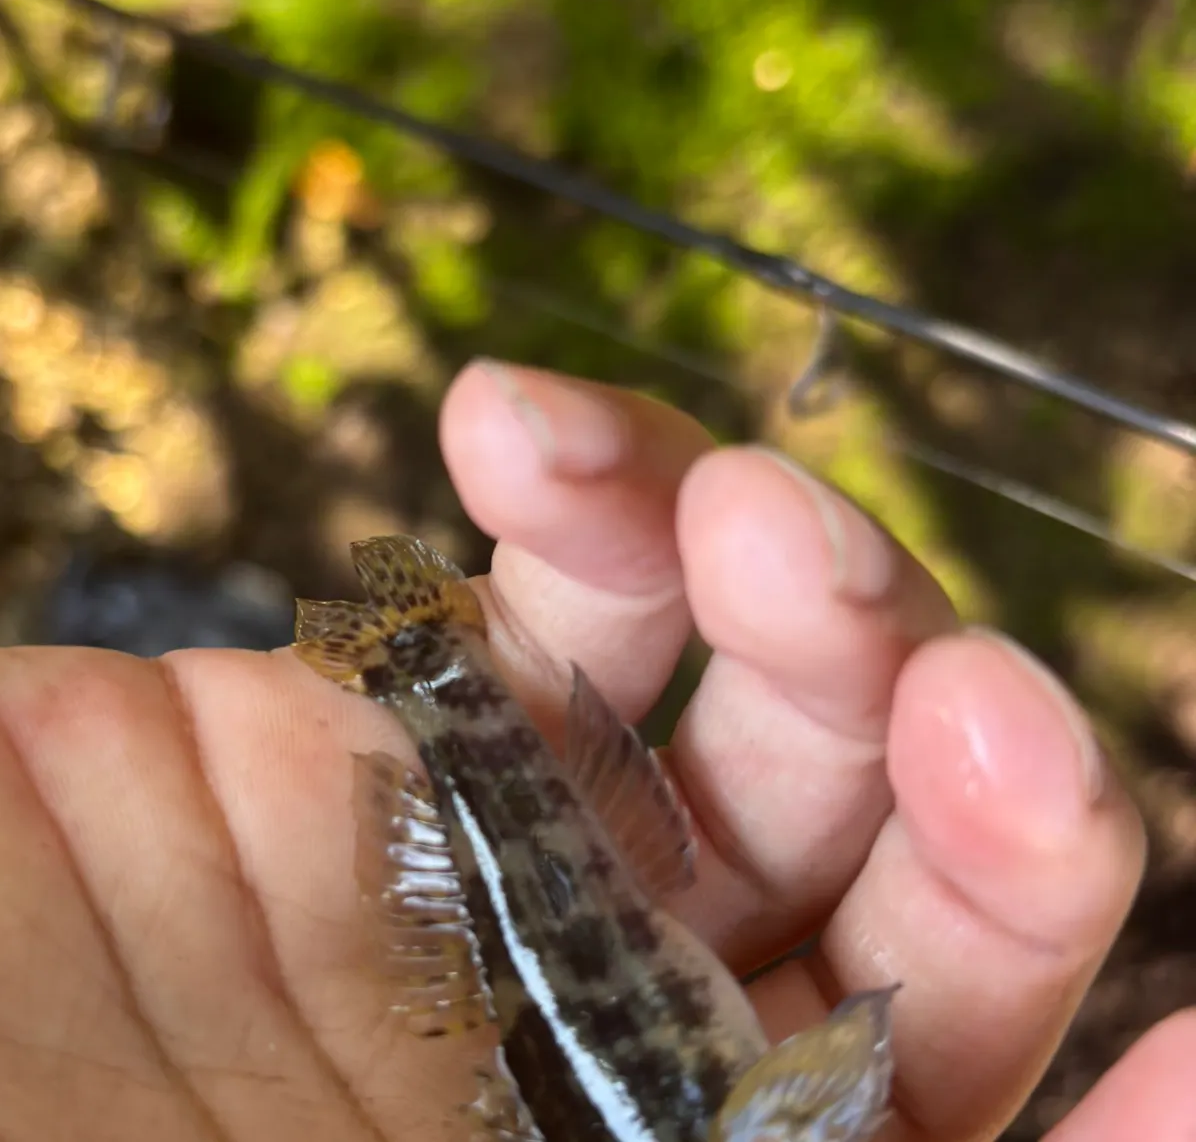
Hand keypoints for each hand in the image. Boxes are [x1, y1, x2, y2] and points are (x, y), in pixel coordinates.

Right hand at [0, 359, 1180, 1140]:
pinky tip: (514, 427)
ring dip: (815, 591)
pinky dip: (603, 491)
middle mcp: (593, 1097)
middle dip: (985, 793)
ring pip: (781, 718)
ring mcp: (499, 894)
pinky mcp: (377, 721)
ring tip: (728, 518)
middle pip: (920, 937)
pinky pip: (575, 583)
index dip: (1127, 1141)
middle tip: (949, 698)